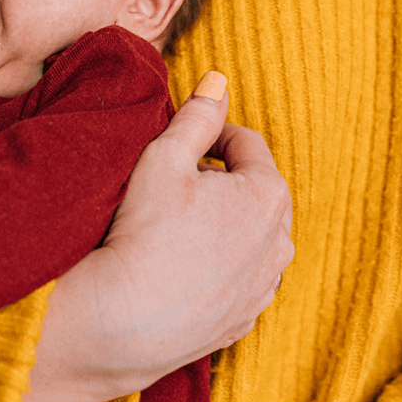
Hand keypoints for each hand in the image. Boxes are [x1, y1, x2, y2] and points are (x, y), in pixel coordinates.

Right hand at [25, 72, 293, 401]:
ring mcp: (263, 287)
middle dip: (218, 184)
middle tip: (171, 189)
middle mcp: (279, 243)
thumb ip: (197, 115)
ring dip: (219, 229)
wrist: (121, 321)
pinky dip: (213, 270)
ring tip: (172, 232)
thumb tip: (219, 80)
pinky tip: (176, 269)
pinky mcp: (243, 321)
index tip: (177, 149)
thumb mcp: (164, 157)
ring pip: (246, 240)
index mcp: (267, 194)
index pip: (245, 144)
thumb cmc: (142, 233)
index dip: (208, 138)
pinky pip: (235, 281)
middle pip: (252, 193)